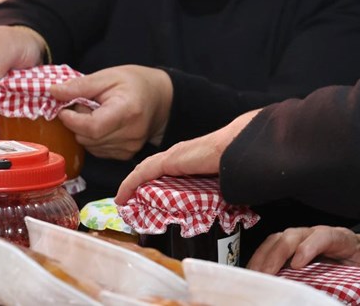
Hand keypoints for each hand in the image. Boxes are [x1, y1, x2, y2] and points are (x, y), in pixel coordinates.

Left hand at [51, 65, 172, 159]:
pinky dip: (92, 138)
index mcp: (127, 111)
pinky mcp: (126, 154)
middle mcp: (131, 134)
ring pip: (90, 146)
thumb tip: (53, 92)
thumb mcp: (107, 76)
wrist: (161, 98)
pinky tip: (101, 123)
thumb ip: (80, 86)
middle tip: (83, 105)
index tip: (65, 107)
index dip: (72, 119)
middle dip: (77, 123)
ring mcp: (130, 147)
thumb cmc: (135, 83)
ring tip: (95, 113)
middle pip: (88, 138)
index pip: (91, 127)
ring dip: (84, 131)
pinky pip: (97, 150)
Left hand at [114, 108, 259, 203]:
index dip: (151, 184)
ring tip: (122, 202)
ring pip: (144, 172)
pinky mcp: (168, 161)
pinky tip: (122, 197)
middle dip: (137, 187)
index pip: (164, 172)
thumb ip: (211, 191)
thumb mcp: (219, 182)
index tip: (144, 200)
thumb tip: (215, 211)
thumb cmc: (234, 163)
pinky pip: (142, 174)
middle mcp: (177, 157)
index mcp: (189, 160)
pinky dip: (129, 185)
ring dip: (131, 186)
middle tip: (129, 204)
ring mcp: (171, 157)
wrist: (237, 148)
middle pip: (151, 172)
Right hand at [248, 226, 359, 298]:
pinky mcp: (291, 246)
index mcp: (343, 239)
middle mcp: (318, 233)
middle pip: (294, 234)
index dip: (310, 246)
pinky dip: (260, 258)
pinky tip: (254, 274)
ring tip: (255, 277)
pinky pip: (271, 246)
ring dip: (264, 256)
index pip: (325, 235)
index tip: (298, 264)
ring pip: (279, 238)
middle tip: (267, 276)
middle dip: (278, 253)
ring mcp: (303, 237)